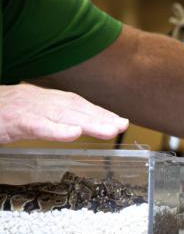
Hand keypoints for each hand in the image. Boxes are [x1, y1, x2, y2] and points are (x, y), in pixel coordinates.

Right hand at [0, 84, 128, 142]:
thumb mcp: (22, 116)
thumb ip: (45, 121)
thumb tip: (72, 127)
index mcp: (38, 100)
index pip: (73, 104)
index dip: (97, 112)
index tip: (119, 122)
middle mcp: (34, 100)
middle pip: (73, 107)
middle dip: (100, 116)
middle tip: (122, 126)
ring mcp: (22, 108)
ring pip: (60, 114)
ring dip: (88, 121)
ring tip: (110, 130)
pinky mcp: (11, 119)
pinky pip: (35, 124)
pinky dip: (55, 129)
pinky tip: (73, 133)